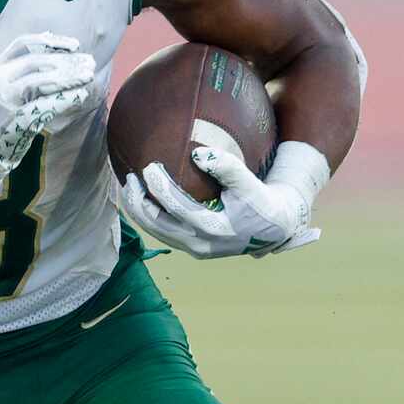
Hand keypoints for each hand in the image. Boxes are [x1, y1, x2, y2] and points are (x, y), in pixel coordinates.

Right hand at [0, 32, 99, 172]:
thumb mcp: (3, 83)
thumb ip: (23, 66)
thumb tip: (54, 41)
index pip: (23, 43)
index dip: (51, 41)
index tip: (76, 45)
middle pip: (37, 62)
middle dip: (66, 61)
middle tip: (90, 63)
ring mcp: (5, 100)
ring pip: (42, 81)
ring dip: (69, 77)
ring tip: (88, 75)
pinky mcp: (15, 119)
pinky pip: (45, 105)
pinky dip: (65, 99)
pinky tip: (81, 94)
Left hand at [119, 125, 322, 259]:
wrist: (274, 229)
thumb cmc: (262, 203)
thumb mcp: (251, 184)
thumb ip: (227, 168)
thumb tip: (197, 153)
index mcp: (214, 229)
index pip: (177, 208)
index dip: (160, 187)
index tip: (149, 166)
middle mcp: (200, 244)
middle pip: (158, 225)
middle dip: (139, 202)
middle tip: (129, 178)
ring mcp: (194, 250)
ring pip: (157, 232)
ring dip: (139, 211)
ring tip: (129, 188)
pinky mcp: (192, 248)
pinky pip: (163, 233)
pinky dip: (149, 217)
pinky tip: (142, 200)